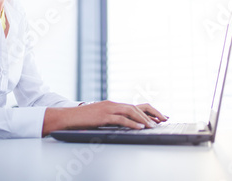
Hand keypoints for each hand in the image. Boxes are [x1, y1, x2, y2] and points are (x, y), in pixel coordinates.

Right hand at [42, 100, 166, 136]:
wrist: (68, 117)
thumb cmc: (83, 119)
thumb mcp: (100, 117)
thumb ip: (111, 118)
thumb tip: (124, 124)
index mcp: (113, 104)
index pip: (135, 106)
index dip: (149, 111)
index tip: (160, 116)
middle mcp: (112, 104)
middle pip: (137, 107)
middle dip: (151, 114)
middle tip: (162, 120)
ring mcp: (108, 109)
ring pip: (131, 111)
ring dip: (143, 119)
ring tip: (153, 126)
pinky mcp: (103, 116)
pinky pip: (121, 119)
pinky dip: (132, 123)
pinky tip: (139, 127)